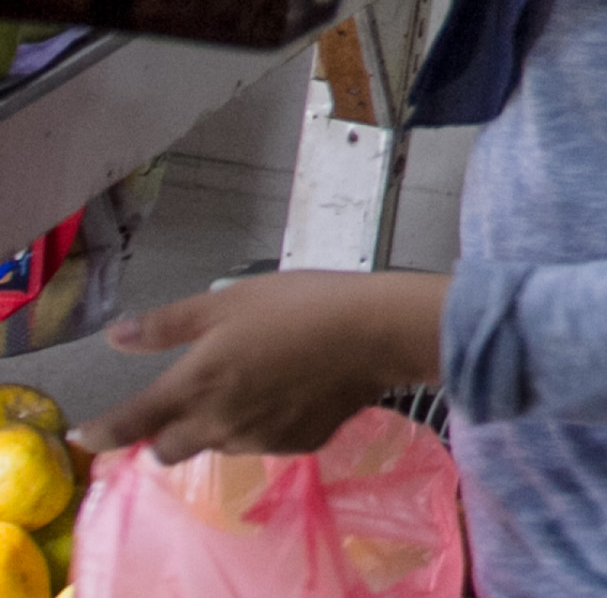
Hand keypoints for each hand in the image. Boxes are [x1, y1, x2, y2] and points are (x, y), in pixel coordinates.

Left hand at [75, 271, 445, 459]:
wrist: (377, 332)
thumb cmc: (301, 304)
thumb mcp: (228, 301)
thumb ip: (168, 324)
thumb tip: (116, 337)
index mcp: (194, 385)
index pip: (129, 423)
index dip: (99, 433)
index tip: (85, 435)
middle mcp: (219, 423)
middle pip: (167, 450)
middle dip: (165, 433)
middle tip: (186, 400)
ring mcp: (259, 440)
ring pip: (217, 445)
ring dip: (216, 427)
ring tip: (250, 386)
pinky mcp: (297, 445)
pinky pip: (263, 443)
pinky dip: (262, 425)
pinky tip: (288, 392)